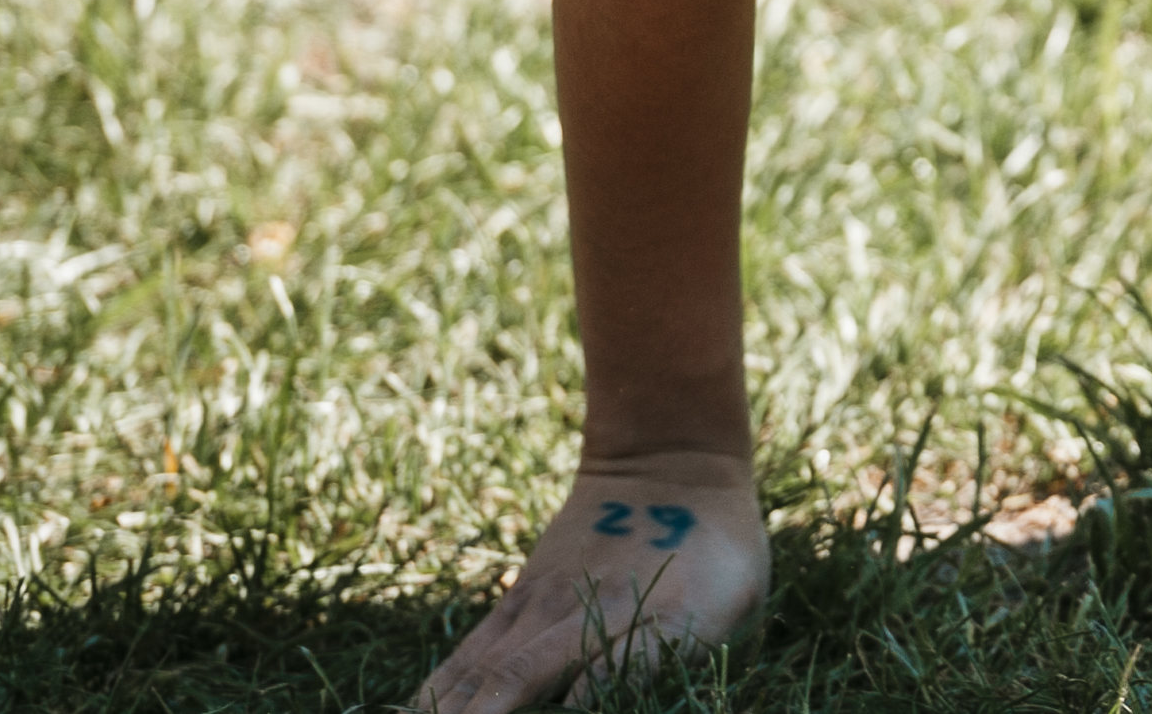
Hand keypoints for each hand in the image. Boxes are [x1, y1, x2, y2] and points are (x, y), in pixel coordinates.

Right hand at [415, 452, 766, 710]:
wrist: (672, 463)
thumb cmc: (722, 551)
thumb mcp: (738, 602)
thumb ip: (679, 650)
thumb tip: (592, 695)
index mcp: (660, 622)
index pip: (616, 678)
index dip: (588, 697)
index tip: (549, 709)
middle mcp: (589, 616)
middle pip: (522, 681)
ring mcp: (545, 606)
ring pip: (487, 670)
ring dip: (454, 708)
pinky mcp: (519, 598)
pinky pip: (472, 651)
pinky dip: (441, 688)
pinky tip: (413, 713)